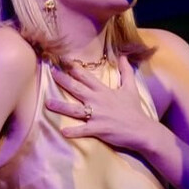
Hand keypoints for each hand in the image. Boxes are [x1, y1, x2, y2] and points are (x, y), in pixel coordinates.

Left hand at [45, 64, 162, 154]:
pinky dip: (73, 131)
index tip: (62, 60)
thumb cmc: (134, 110)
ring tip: (47, 103)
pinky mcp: (99, 129)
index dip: (74, 68)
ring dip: (61, 106)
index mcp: (103, 91)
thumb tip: (124, 56)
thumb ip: (126, 72)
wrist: (142, 130)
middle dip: (63, 80)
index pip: (86, 76)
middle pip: (77, 88)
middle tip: (51, 73)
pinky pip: (83, 130)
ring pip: (75, 109)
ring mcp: (97, 115)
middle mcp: (98, 100)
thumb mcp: (130, 88)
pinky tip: (62, 131)